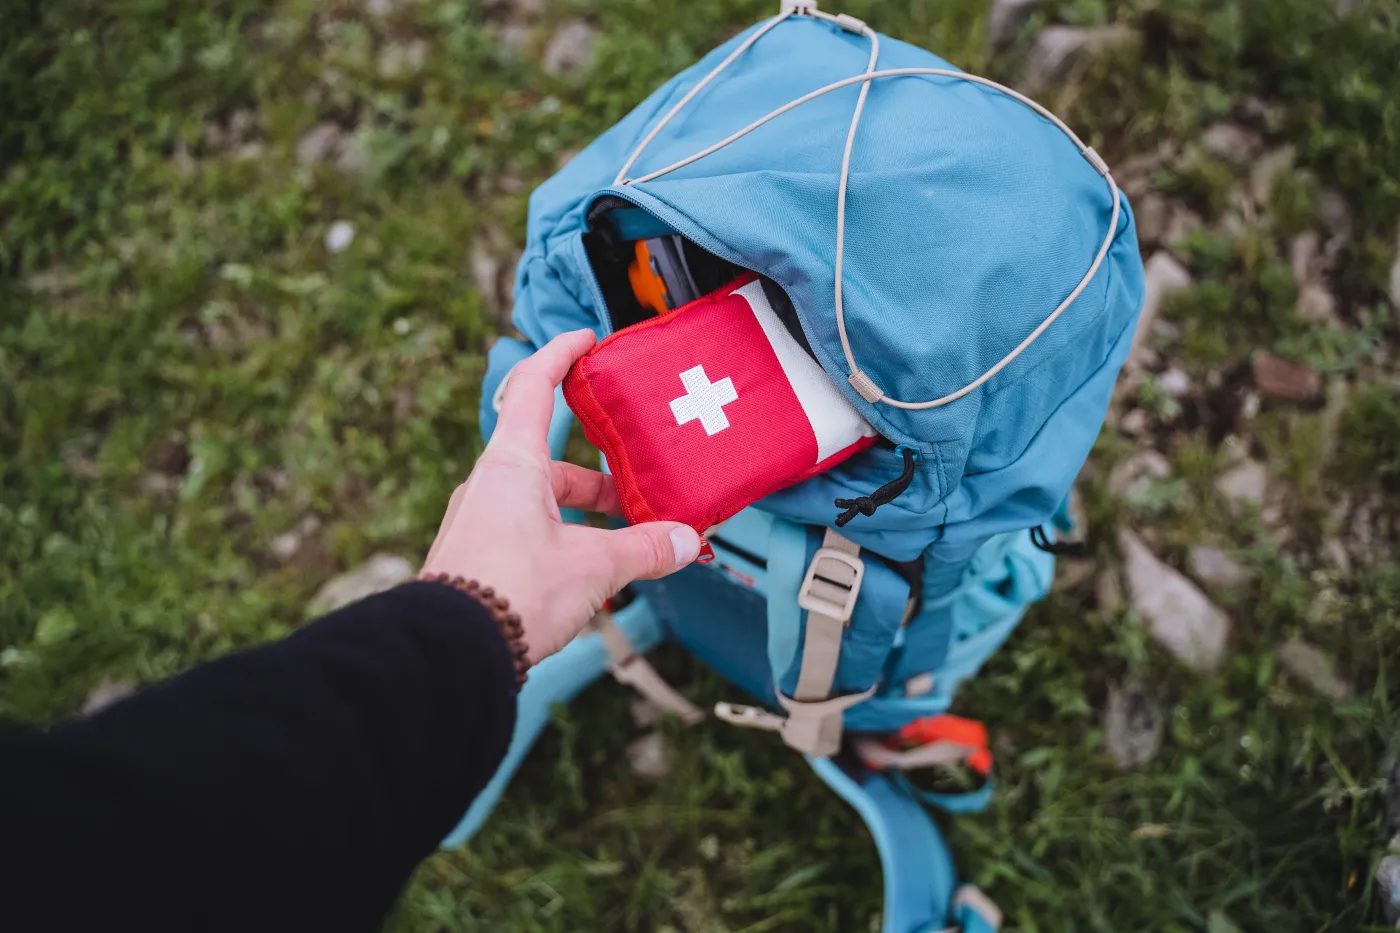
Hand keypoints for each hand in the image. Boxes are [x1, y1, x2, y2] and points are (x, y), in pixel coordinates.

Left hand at [422, 329, 701, 664]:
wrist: (450, 653)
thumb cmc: (511, 593)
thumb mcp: (593, 567)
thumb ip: (644, 549)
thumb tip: (687, 542)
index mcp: (512, 463)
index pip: (534, 387)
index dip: (561, 356)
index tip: (586, 340)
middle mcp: (491, 484)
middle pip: (552, 461)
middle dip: (600, 480)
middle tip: (639, 495)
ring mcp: (480, 521)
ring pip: (542, 503)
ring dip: (585, 519)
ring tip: (626, 548)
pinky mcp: (478, 557)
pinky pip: (528, 533)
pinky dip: (563, 543)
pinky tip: (591, 576)